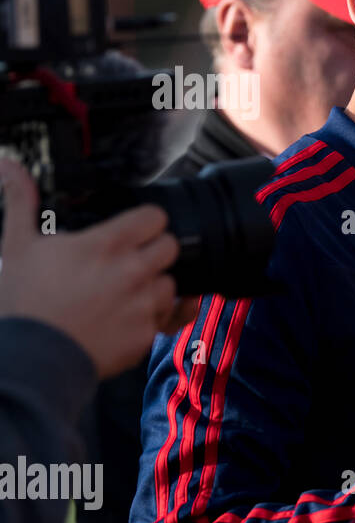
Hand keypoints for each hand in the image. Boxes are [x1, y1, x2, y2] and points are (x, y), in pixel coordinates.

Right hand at [0, 159, 200, 378]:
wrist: (32, 357)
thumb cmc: (24, 301)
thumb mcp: (17, 245)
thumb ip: (21, 201)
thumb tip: (8, 165)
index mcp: (108, 245)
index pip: (155, 217)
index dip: (147, 221)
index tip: (136, 228)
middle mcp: (134, 272)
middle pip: (170, 247)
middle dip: (154, 251)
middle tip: (130, 260)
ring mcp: (144, 305)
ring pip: (171, 284)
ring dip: (154, 286)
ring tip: (124, 293)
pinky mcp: (147, 335)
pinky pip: (166, 319)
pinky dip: (152, 319)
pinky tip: (128, 318)